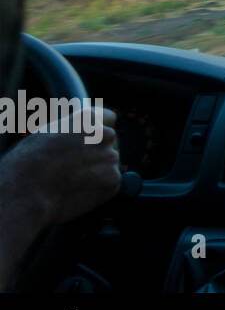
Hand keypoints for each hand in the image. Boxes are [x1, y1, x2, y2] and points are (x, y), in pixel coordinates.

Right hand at [0, 105, 119, 229]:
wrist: (26, 190)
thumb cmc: (28, 163)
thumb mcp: (47, 134)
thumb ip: (71, 130)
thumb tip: (78, 133)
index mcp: (88, 118)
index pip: (109, 118)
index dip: (99, 132)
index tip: (93, 142)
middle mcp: (105, 134)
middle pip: (110, 144)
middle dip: (98, 155)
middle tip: (76, 168)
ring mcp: (111, 156)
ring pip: (109, 165)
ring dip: (98, 173)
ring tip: (71, 181)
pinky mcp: (113, 179)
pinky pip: (110, 184)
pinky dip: (98, 190)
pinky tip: (77, 191)